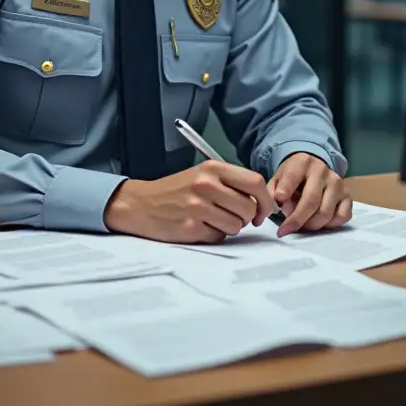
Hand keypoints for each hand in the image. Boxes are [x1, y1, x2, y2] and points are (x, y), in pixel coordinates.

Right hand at [104, 161, 276, 243]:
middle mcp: (206, 185)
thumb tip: (260, 201)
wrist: (140, 204)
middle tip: (231, 216)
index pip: (255, 182)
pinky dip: (213, 235)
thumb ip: (230, 183)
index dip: (265, 200)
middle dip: (246, 218)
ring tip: (212, 219)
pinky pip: (218, 237)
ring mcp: (197, 206)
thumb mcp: (203, 175)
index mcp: (213, 168)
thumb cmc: (175, 190)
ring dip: (229, 227)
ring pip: (236, 226)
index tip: (263, 211)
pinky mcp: (190, 227)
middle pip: (248, 208)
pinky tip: (199, 226)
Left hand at [268, 153, 351, 236]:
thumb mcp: (278, 178)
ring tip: (301, 225)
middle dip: (297, 219)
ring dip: (311, 225)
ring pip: (326, 213)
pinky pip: (342, 217)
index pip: (293, 177)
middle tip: (286, 229)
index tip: (279, 201)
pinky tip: (318, 222)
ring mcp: (338, 183)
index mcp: (302, 162)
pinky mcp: (347, 196)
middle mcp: (322, 171)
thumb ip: (271, 192)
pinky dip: (329, 225)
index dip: (285, 190)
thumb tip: (269, 211)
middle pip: (311, 201)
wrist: (314, 168)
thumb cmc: (293, 177)